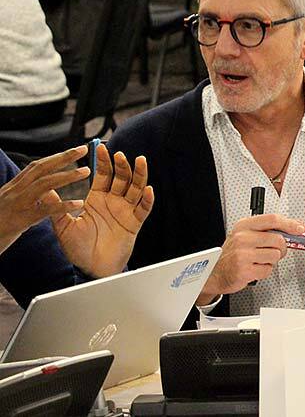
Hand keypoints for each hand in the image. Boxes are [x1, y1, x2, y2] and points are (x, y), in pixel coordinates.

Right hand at [0, 146, 90, 255]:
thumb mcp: (8, 205)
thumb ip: (23, 195)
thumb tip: (42, 190)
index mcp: (13, 187)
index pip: (36, 167)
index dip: (55, 157)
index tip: (74, 150)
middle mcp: (14, 191)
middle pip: (41, 168)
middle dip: (63, 157)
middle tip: (84, 149)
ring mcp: (17, 204)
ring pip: (44, 184)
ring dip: (66, 176)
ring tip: (86, 171)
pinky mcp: (21, 220)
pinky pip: (44, 210)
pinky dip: (63, 205)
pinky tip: (79, 203)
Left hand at [53, 144, 153, 277]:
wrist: (91, 268)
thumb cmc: (78, 248)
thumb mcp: (63, 226)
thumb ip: (57, 207)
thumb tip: (44, 189)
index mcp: (97, 199)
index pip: (103, 175)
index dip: (103, 162)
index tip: (102, 148)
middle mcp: (113, 201)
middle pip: (121, 178)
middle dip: (122, 165)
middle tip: (120, 155)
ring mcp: (126, 211)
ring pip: (136, 188)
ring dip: (139, 175)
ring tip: (140, 161)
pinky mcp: (134, 223)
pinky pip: (144, 209)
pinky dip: (147, 199)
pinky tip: (148, 191)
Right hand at [197, 213, 303, 304]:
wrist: (214, 273)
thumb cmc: (233, 254)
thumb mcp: (246, 235)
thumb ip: (267, 230)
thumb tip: (293, 226)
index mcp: (244, 225)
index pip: (272, 219)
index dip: (289, 224)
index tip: (299, 228)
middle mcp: (242, 237)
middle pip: (278, 239)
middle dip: (281, 248)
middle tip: (273, 252)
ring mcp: (242, 254)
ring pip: (275, 255)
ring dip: (272, 261)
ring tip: (259, 260)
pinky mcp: (244, 269)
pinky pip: (268, 270)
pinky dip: (264, 271)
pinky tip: (254, 268)